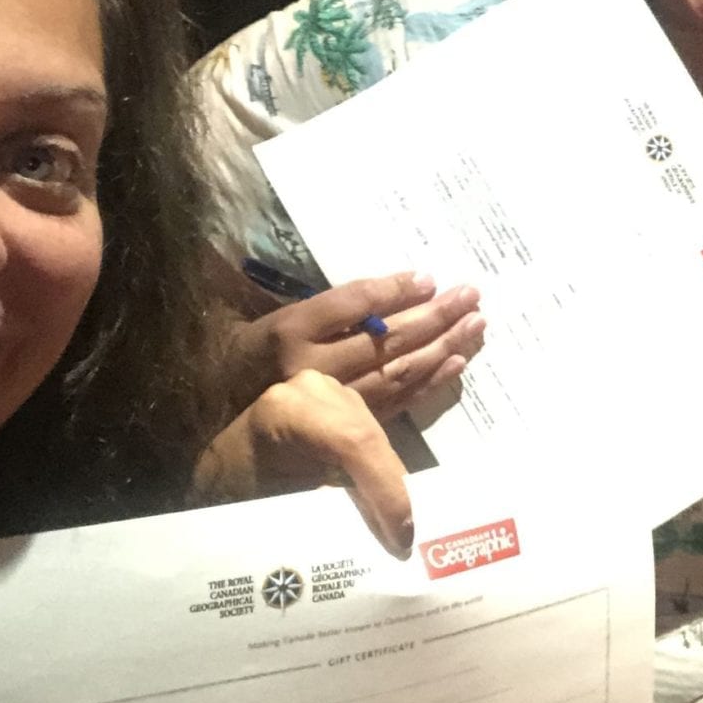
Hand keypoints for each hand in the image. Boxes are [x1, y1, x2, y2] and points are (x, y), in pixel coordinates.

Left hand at [195, 370, 412, 557]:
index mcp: (287, 410)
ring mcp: (329, 392)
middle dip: (393, 493)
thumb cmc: (230, 490)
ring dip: (389, 486)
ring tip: (393, 532)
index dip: (385, 490)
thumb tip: (374, 529)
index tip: (400, 538)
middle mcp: (313, 390)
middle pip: (372, 441)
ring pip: (378, 441)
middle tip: (401, 545)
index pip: (353, 443)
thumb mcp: (269, 506)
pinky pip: (371, 440)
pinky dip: (380, 475)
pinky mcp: (339, 403)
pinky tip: (384, 509)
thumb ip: (322, 509)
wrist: (218, 467)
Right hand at [228, 272, 483, 415]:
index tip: (428, 277)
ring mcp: (332, 400)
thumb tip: (401, 286)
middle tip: (471, 294)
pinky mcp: (347, 425)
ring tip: (475, 324)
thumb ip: (333, 305)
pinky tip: (457, 362)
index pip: (351, 304)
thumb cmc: (257, 354)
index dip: (392, 291)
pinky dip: (431, 380)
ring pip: (398, 369)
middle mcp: (312, 367)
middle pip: (385, 337)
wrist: (227, 417)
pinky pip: (398, 400)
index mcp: (290, 331)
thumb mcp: (281, 318)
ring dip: (443, 345)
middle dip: (433, 316)